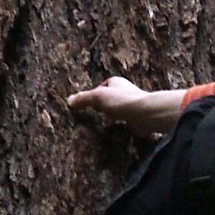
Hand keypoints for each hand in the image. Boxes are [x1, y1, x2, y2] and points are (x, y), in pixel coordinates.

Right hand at [66, 77, 184, 137]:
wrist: (145, 114)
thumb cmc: (122, 101)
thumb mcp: (98, 97)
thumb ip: (84, 99)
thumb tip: (69, 101)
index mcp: (116, 82)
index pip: (102, 87)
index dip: (94, 95)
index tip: (88, 104)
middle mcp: (125, 92)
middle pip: (110, 99)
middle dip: (103, 107)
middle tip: (95, 115)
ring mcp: (132, 106)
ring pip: (118, 111)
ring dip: (112, 117)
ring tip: (104, 125)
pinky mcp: (137, 119)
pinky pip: (125, 123)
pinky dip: (120, 127)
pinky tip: (115, 132)